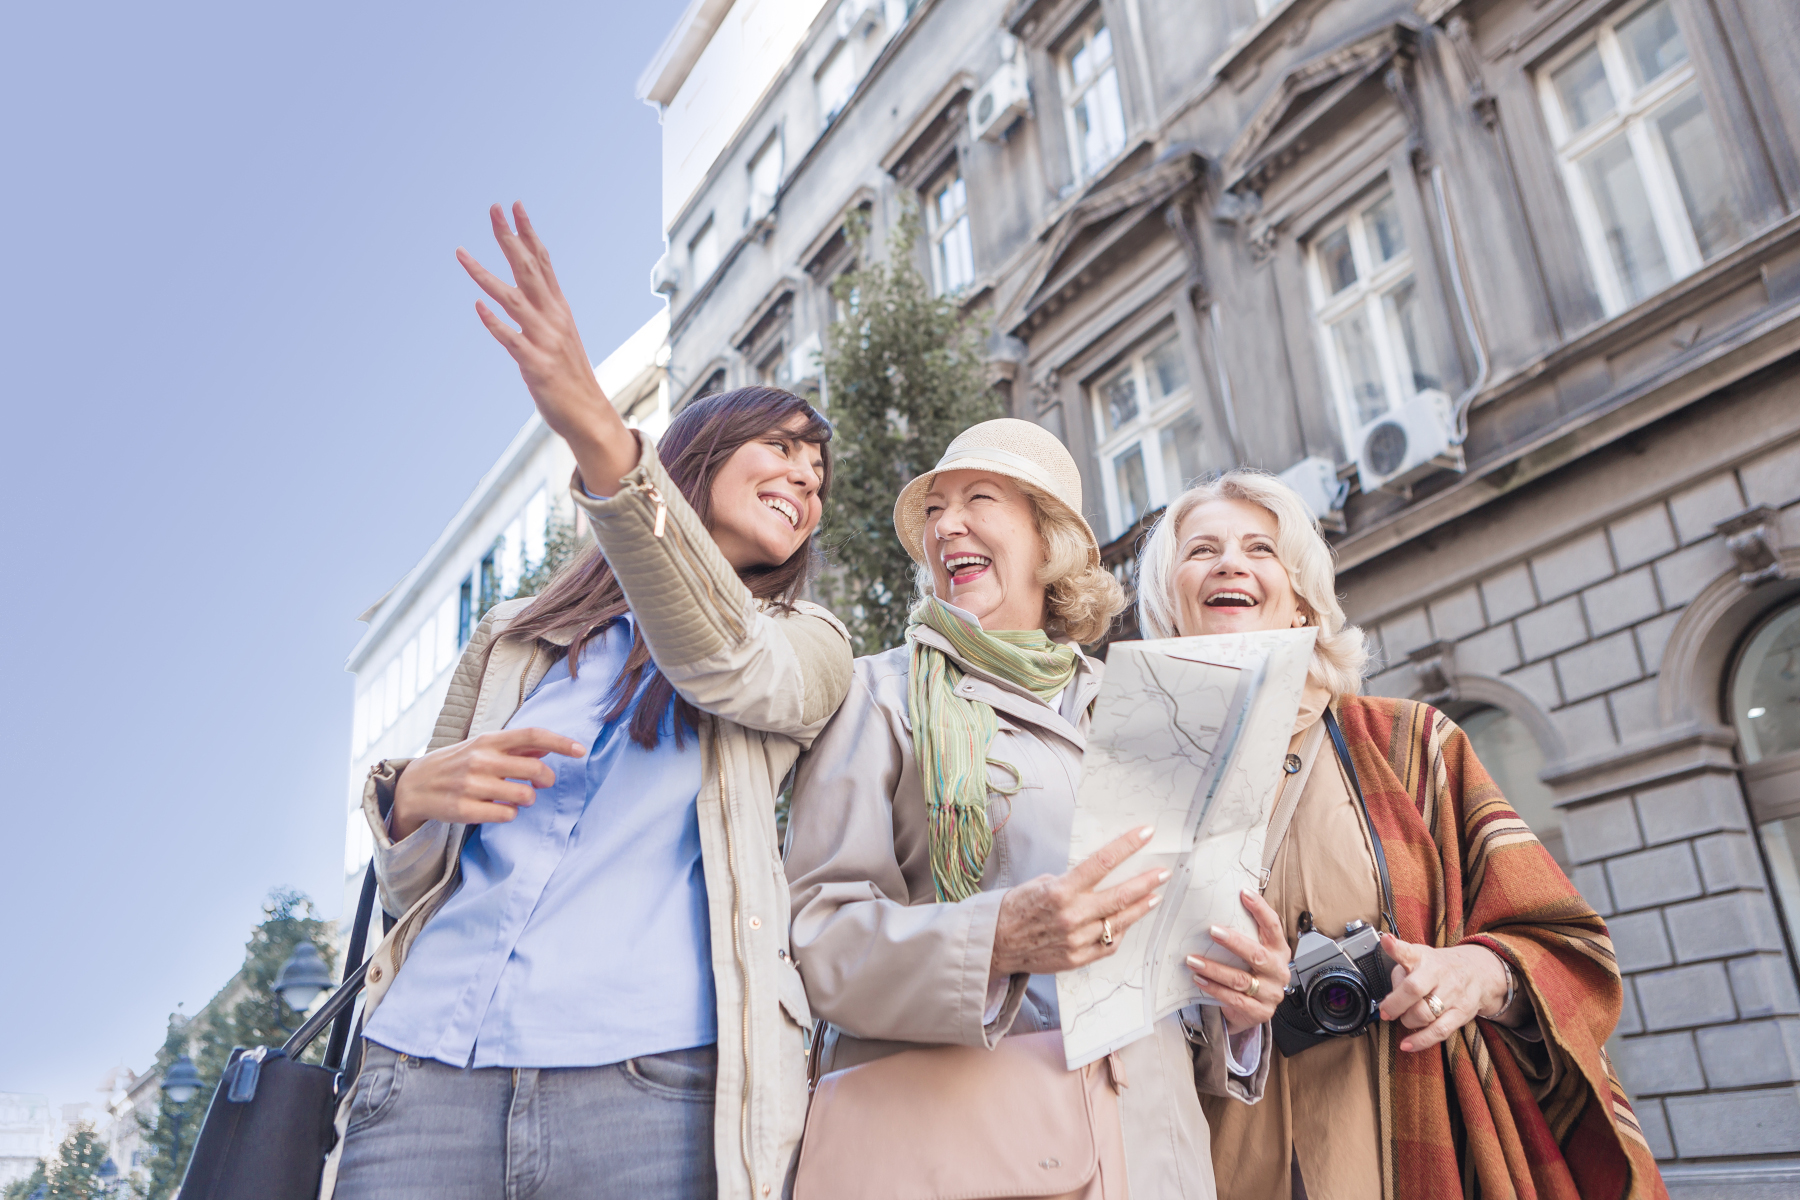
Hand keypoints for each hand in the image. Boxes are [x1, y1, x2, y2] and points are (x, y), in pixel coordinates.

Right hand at [390, 727, 585, 840]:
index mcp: (488, 740)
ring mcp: (471, 785)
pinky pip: (506, 815)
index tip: (581, 750)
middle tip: (543, 783)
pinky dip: (509, 814)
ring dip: (528, 799)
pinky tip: (499, 809)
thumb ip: (515, 747)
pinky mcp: (464, 809)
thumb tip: (547, 747)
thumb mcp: (482, 747)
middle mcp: (481, 759)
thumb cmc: (456, 763)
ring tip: (517, 797)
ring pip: (524, 796)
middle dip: (547, 779)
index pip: (532, 735)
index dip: (560, 742)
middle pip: (535, 769)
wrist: (413, 785)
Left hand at [457, 203, 636, 495]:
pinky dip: (495, 323)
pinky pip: (511, 340)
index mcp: (559, 309)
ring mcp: (545, 341)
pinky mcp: (535, 365)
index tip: (515, 205)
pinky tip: (477, 306)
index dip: (528, 233)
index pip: (543, 262)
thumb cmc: (570, 376)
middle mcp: (553, 318)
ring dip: (485, 275)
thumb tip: (522, 293)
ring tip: (460, 253)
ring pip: (512, 299)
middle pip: (528, 270)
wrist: (590, 415)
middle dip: (509, 238)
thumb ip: (543, 312)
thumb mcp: (560, 336)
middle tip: (492, 209)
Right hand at [990, 826, 1167, 976]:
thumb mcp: (1039, 883)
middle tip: (1163, 872)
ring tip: (1154, 895)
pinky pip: (1109, 944)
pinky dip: (1121, 930)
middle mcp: (1071, 915)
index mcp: (1060, 891)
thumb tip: (1097, 875)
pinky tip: (1128, 921)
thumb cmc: (1016, 909)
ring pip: (1119, 921)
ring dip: (1140, 907)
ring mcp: (1076, 939)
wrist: (997, 943)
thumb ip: (1071, 882)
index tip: (1145, 833)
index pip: (1102, 863)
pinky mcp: (1077, 957)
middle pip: (1119, 895)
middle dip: (1146, 881)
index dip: (1127, 846)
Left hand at [1187, 889, 1291, 1035]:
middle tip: (1212, 931)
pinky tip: (1199, 979)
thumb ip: (1245, 932)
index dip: (1260, 909)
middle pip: (1258, 954)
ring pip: (1241, 979)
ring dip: (1214, 968)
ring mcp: (1270, 993)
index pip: (1273, 926)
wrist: (1254, 1009)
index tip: (1244, 893)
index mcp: (1279, 951)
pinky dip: (1214, 988)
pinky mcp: (1259, 1011)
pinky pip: (1234, 999)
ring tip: (1193, 960)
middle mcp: (1278, 971)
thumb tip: (1220, 902)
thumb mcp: (1253, 951)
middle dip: (1234, 942)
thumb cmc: (1251, 972)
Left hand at [1377, 934, 1512, 1051]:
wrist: (1478, 972)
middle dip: (1395, 1004)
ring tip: (1406, 1018)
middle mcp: (1438, 973)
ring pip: (1424, 1014)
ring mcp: (1453, 993)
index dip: (1395, 948)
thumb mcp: (1418, 960)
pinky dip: (1420, 1040)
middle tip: (1386, 1011)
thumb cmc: (1438, 968)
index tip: (1386, 941)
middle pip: (1414, 989)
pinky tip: (1407, 1044)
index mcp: (1423, 957)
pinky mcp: (1462, 1013)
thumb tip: (1388, 999)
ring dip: (1407, 1021)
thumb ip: (1400, 975)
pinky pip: (1439, 1031)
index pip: (1409, 951)